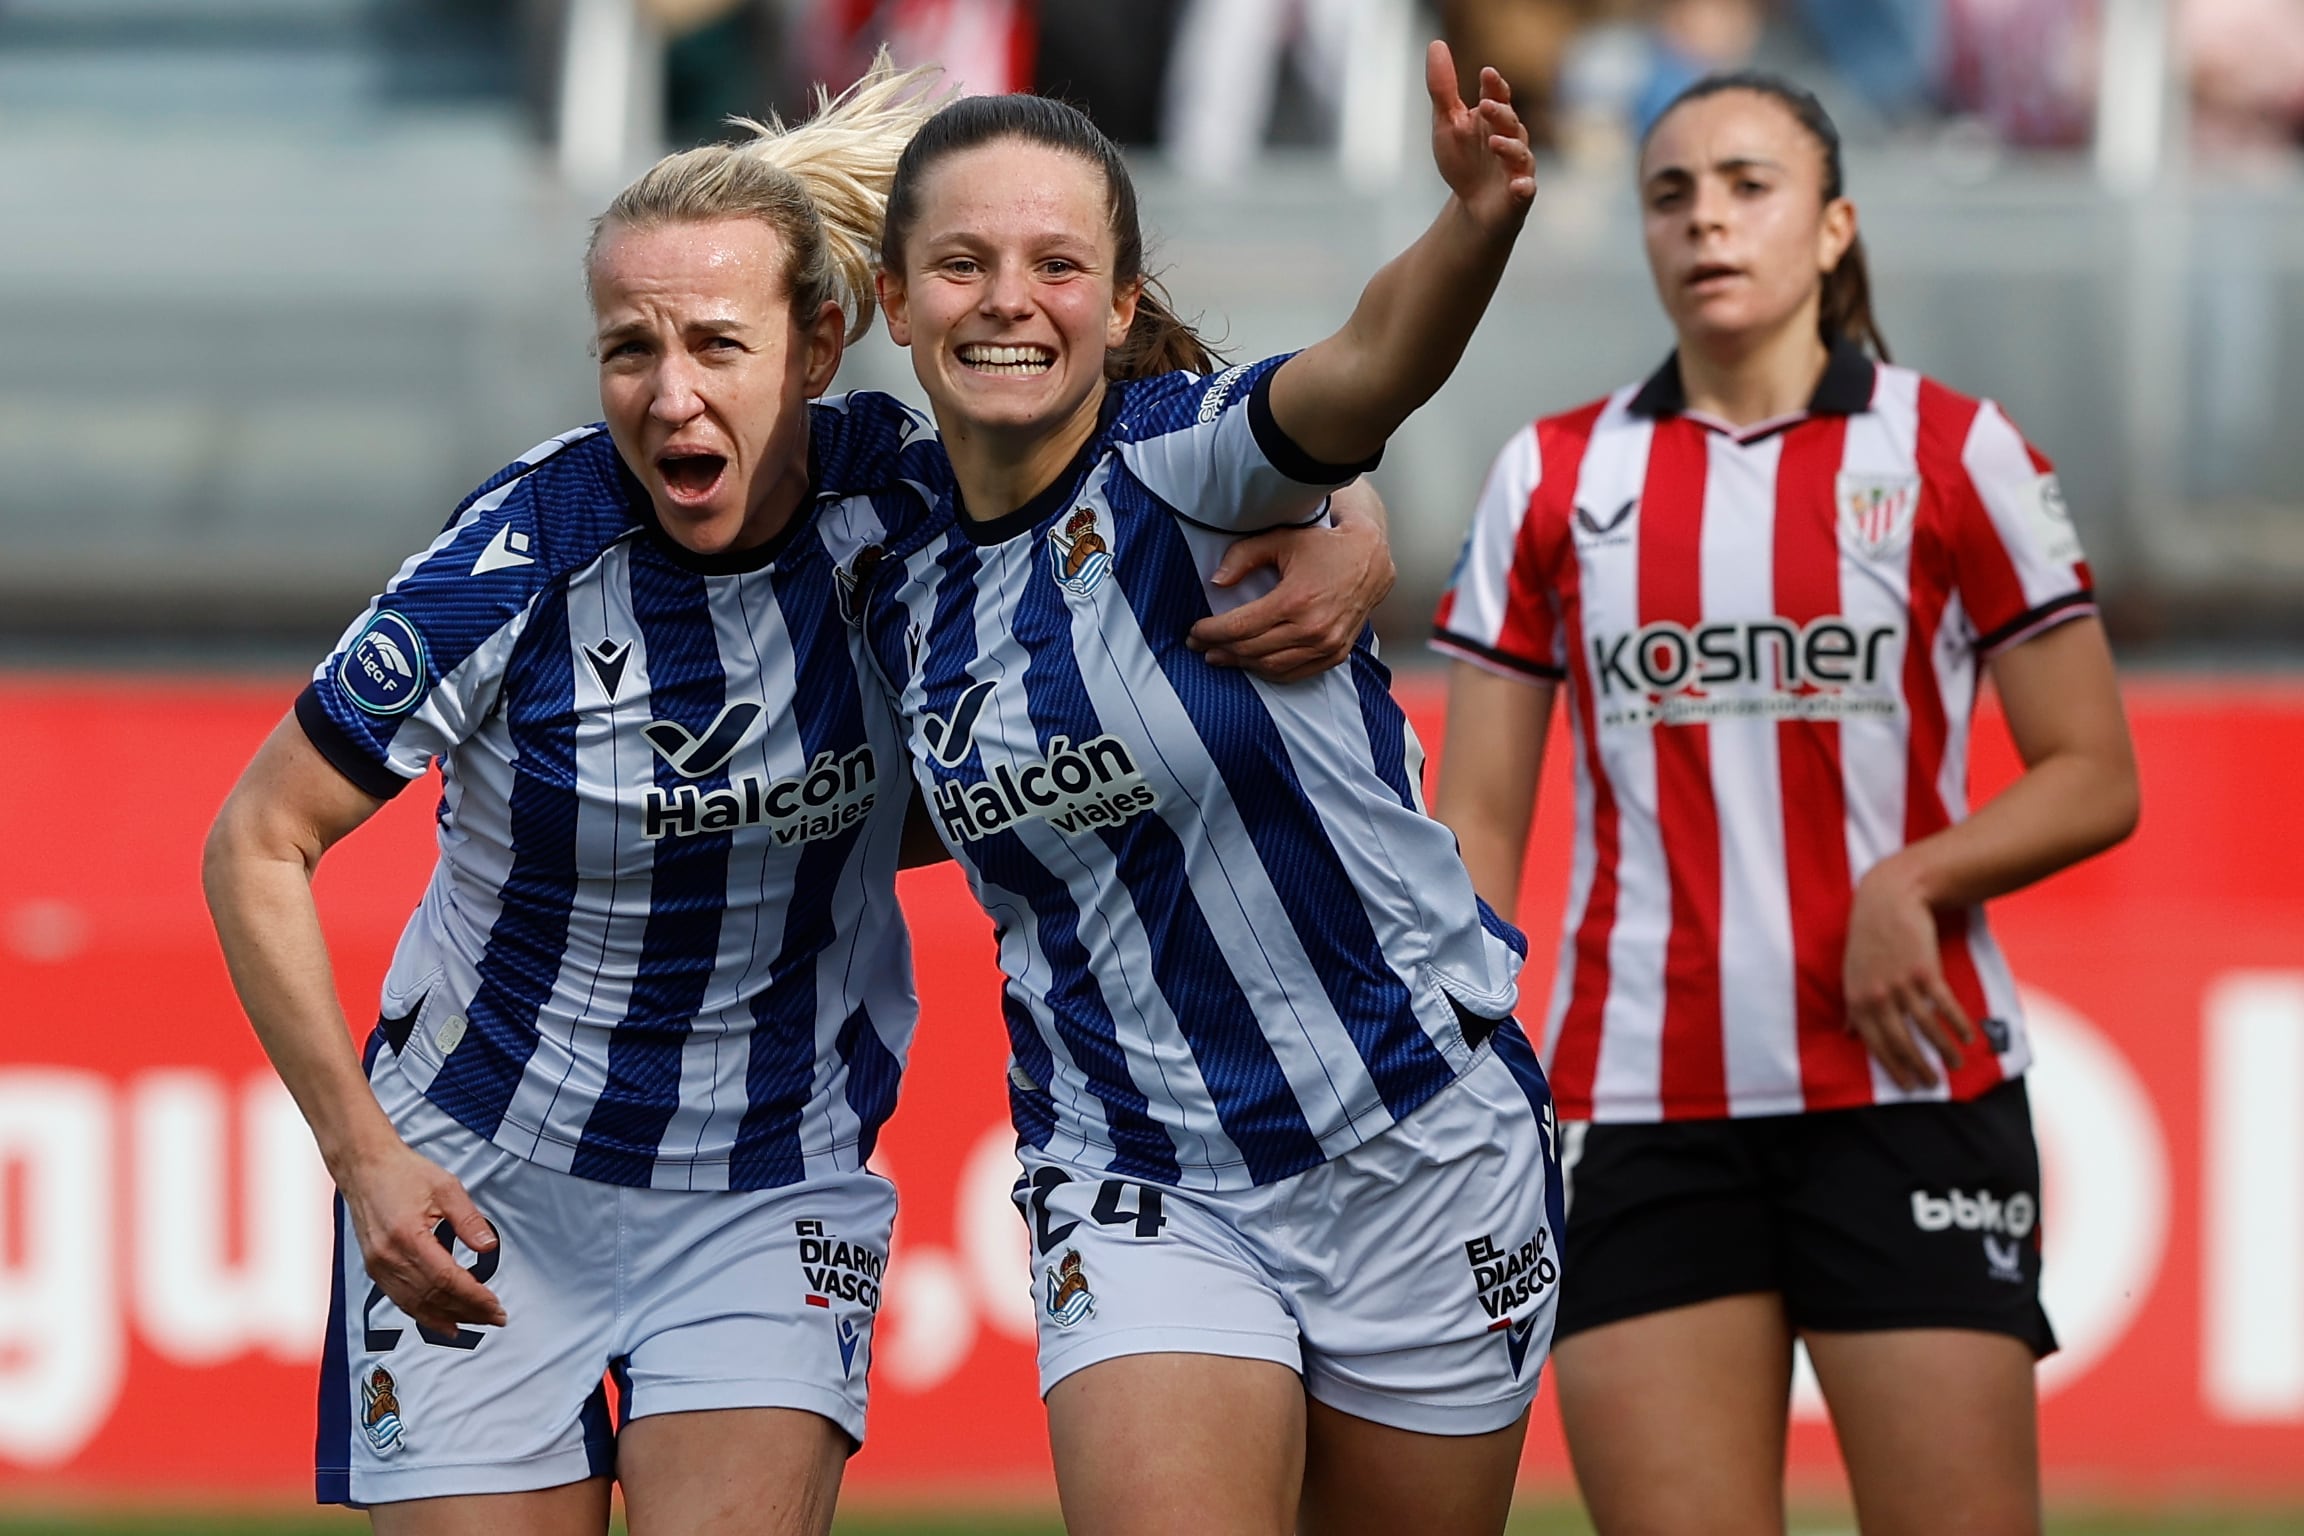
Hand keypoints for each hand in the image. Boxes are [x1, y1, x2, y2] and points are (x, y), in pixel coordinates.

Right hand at [337, 1137, 506, 1335]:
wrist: (365, 1168)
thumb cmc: (402, 1173)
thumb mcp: (446, 1187)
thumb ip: (469, 1220)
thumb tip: (489, 1246)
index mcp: (407, 1237)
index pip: (446, 1280)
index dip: (473, 1297)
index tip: (495, 1306)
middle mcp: (389, 1257)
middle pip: (433, 1297)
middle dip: (468, 1311)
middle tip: (495, 1317)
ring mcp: (379, 1266)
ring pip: (416, 1305)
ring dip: (448, 1317)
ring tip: (475, 1323)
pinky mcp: (375, 1268)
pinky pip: (400, 1300)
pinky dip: (423, 1314)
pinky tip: (441, 1320)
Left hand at [1187, 493, 1394, 682]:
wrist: (1370, 560)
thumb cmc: (1322, 547)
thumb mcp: (1280, 540)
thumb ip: (1243, 556)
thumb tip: (1216, 582)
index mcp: (1295, 600)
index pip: (1240, 626)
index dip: (1211, 631)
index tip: (1193, 631)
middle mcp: (1311, 628)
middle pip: (1251, 649)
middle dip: (1219, 649)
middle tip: (1199, 645)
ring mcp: (1326, 646)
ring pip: (1270, 666)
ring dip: (1240, 664)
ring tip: (1219, 656)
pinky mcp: (1334, 655)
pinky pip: (1294, 673)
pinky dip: (1268, 671)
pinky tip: (1251, 663)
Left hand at [1426, 40, 1536, 236]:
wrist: (1473, 206)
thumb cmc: (1464, 160)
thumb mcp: (1447, 123)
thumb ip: (1443, 88)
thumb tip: (1436, 45)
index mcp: (1494, 118)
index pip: (1498, 96)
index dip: (1494, 86)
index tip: (1486, 74)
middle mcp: (1511, 138)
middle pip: (1510, 122)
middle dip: (1500, 114)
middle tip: (1485, 106)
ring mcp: (1517, 166)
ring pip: (1520, 154)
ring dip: (1509, 148)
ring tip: (1494, 143)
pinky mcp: (1519, 194)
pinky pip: (1526, 189)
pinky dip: (1524, 187)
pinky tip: (1518, 186)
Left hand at [1843, 857, 1977, 1091]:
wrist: (1888, 899)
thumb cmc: (1868, 938)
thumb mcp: (1851, 973)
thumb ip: (1851, 1005)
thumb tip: (1847, 1033)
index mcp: (1856, 1001)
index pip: (1876, 1045)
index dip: (1894, 1069)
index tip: (1909, 1086)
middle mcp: (1876, 997)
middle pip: (1902, 1043)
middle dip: (1919, 1068)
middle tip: (1933, 1084)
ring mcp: (1900, 985)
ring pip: (1926, 1028)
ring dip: (1944, 1050)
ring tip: (1956, 1065)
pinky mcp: (1924, 971)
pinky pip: (1944, 1006)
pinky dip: (1958, 1024)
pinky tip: (1969, 1037)